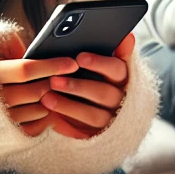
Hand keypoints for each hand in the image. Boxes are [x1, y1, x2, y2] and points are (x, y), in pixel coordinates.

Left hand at [0, 33, 133, 138]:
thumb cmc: (93, 77)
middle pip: (104, 94)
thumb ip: (112, 50)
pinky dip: (66, 125)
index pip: (118, 70)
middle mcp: (120, 100)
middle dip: (78, 86)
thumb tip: (128, 36)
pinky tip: (49, 117)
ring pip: (93, 116)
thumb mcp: (102, 63)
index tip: (80, 57)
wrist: (89, 110)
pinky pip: (82, 134)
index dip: (100, 63)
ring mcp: (108, 120)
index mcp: (123, 78)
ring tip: (46, 97)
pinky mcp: (95, 136)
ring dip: (69, 106)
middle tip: (55, 79)